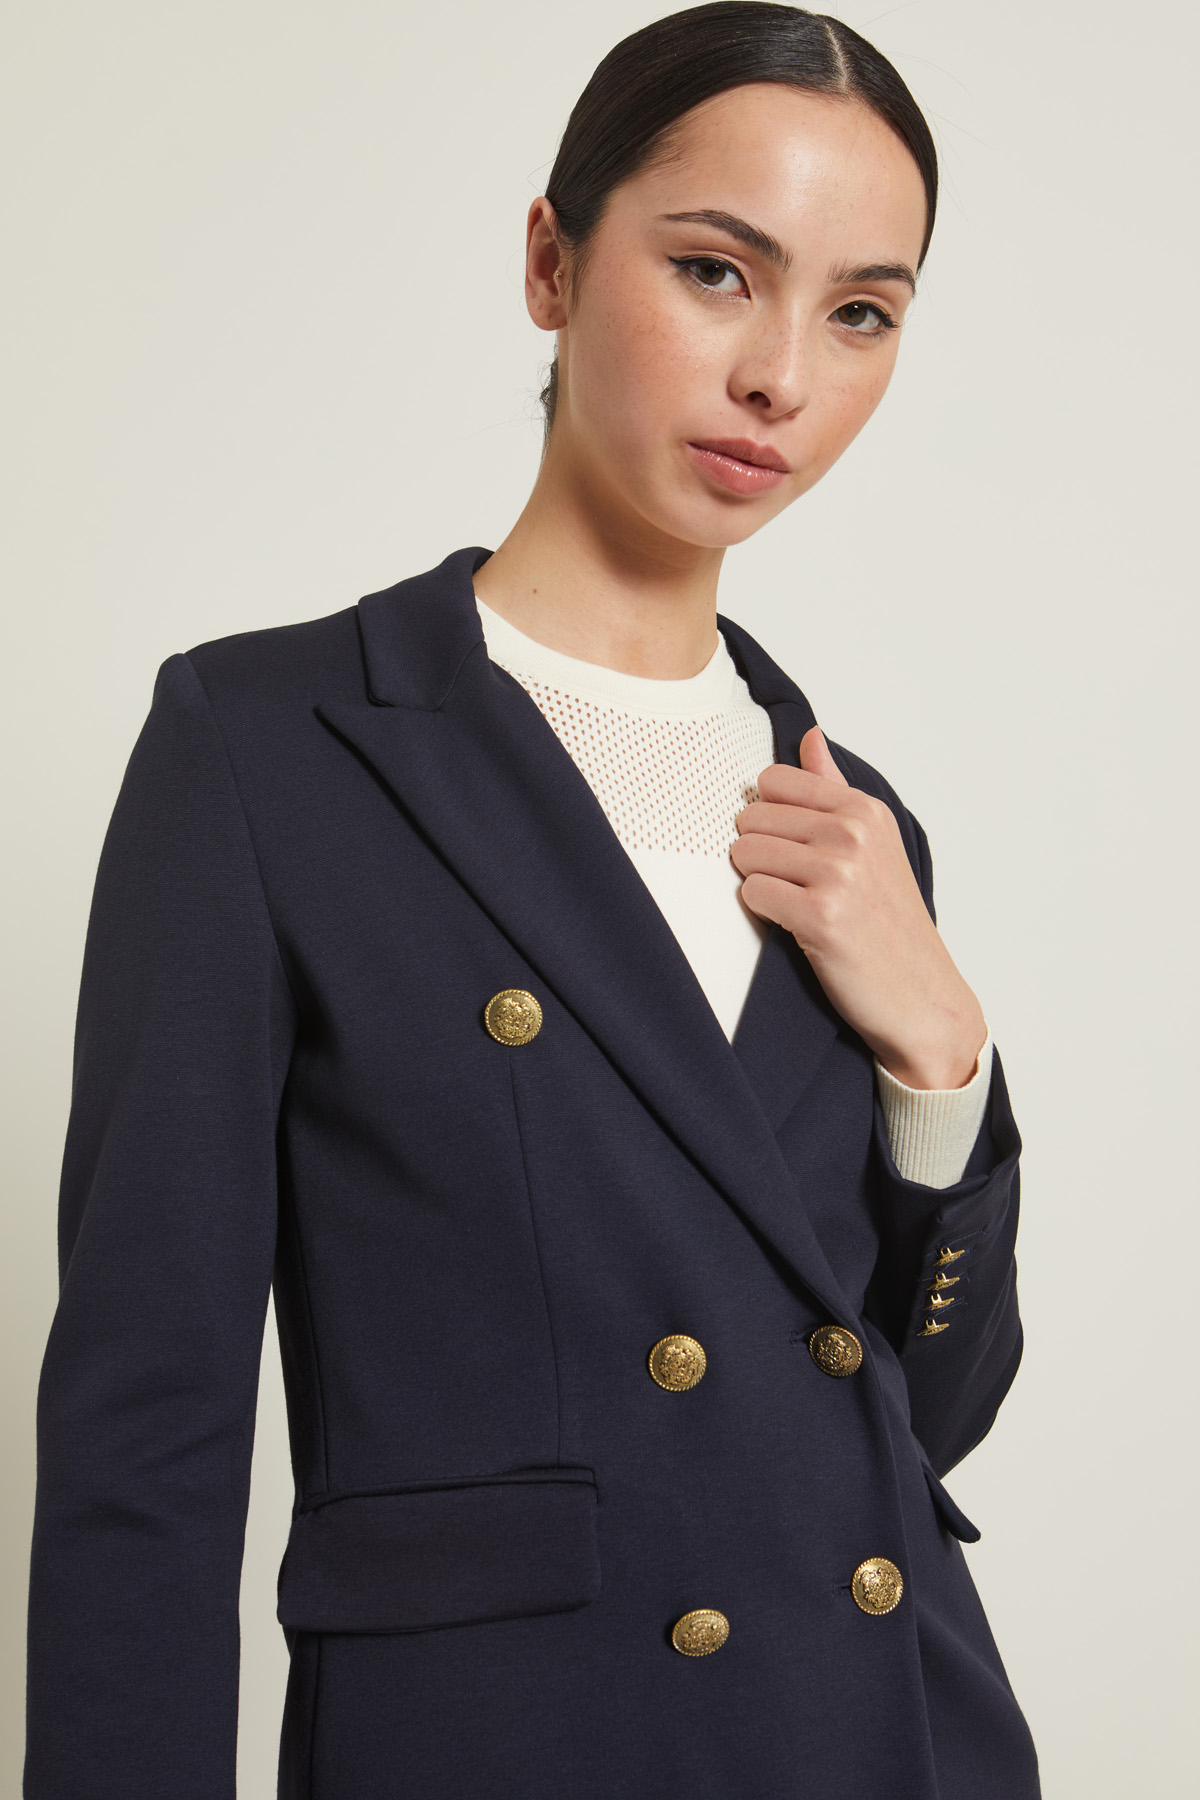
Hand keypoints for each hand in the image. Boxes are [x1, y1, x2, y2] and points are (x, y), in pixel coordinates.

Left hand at [731, 726, 986, 1089]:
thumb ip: (833, 789)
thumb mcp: (872, 844)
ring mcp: (839, 874)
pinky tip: (796, 927)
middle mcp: (854, 834)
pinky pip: (751, 894)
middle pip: (750, 818)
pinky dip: (764, 913)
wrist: (922, 998)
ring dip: (760, 884)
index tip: (792, 847)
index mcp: (864, 811)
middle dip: (760, 853)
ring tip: (796, 905)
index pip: (773, 781)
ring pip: (744, 855)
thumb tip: (810, 736)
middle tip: (796, 884)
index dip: (768, 818)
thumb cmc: (888, 923)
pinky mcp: (820, 917)